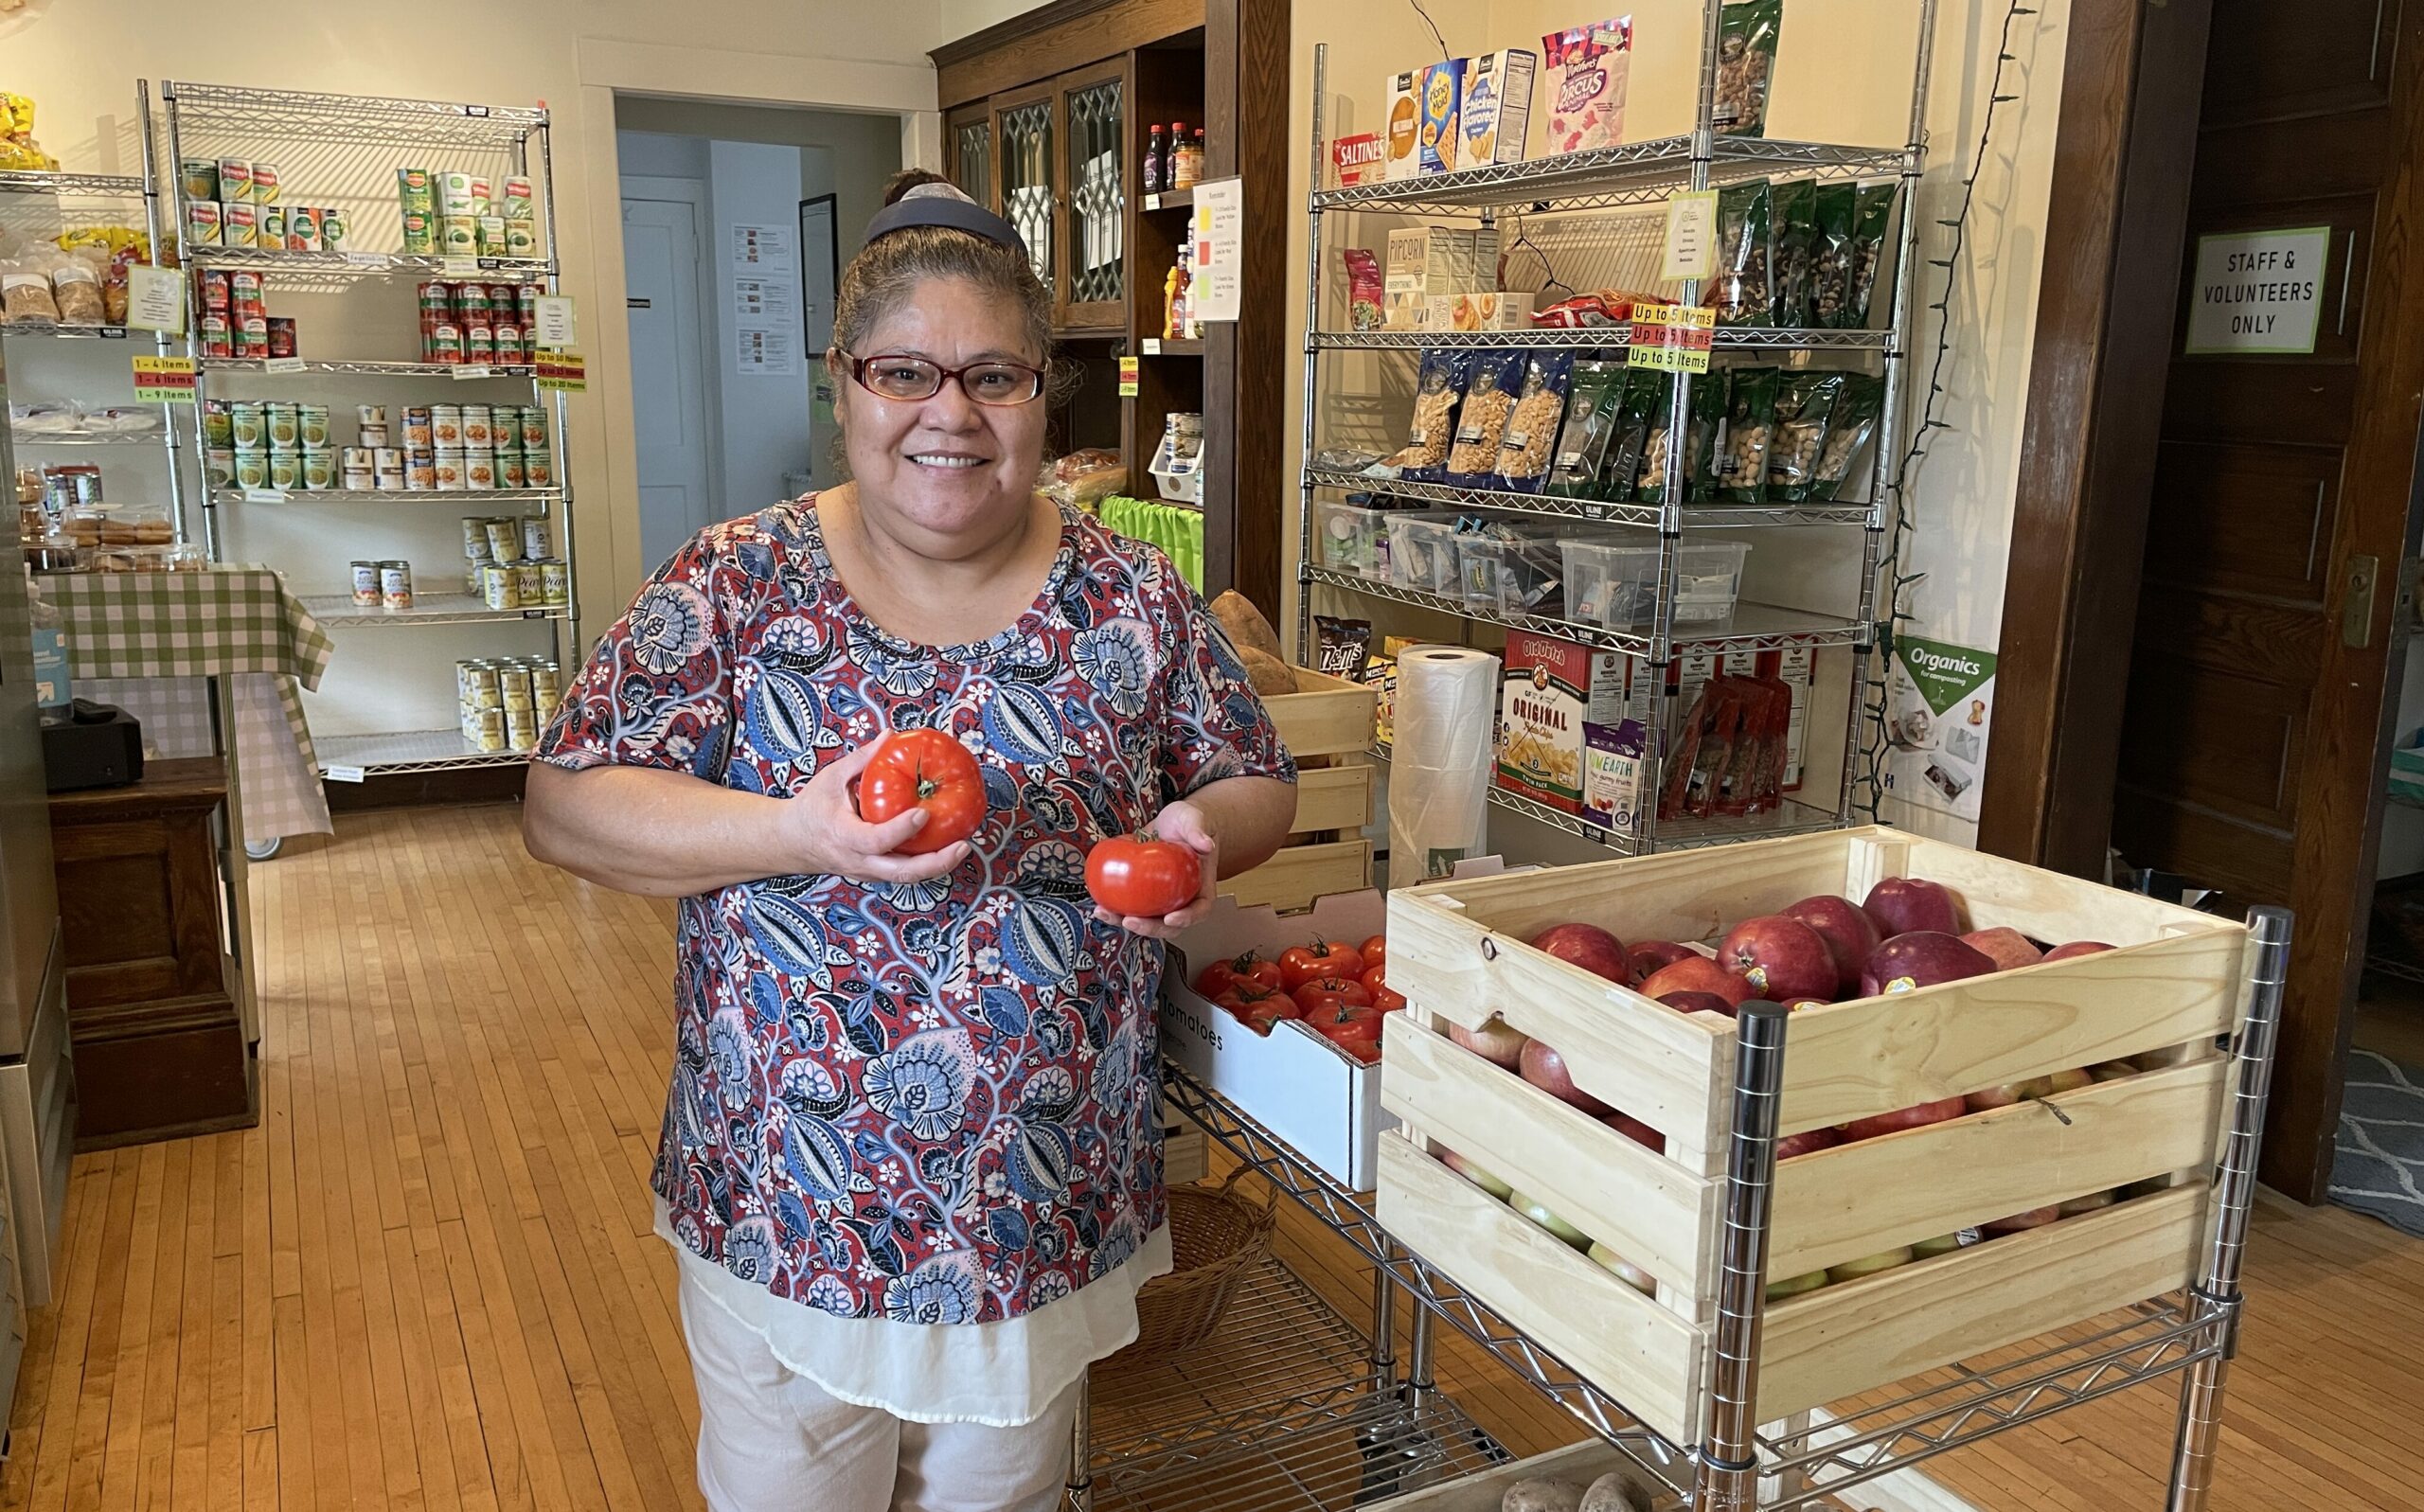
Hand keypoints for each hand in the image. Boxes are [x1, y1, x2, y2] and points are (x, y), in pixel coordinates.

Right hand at [784, 736, 972, 884]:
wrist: (792, 842)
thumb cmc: (811, 808)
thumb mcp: (831, 778)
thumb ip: (862, 759)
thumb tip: (890, 736)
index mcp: (843, 836)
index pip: (876, 840)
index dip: (901, 829)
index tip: (923, 812)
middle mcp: (857, 860)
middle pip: (901, 873)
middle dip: (935, 863)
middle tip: (962, 845)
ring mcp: (867, 872)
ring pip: (906, 879)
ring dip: (937, 866)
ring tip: (963, 847)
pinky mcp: (875, 873)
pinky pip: (904, 874)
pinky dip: (927, 865)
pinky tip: (946, 847)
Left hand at [1094, 799, 1217, 939]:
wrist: (1170, 823)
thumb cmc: (1187, 823)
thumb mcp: (1193, 819)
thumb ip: (1198, 830)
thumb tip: (1206, 845)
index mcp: (1200, 887)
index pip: (1200, 910)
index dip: (1187, 918)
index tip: (1170, 918)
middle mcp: (1182, 898)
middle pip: (1170, 924)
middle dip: (1150, 928)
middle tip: (1130, 920)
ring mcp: (1161, 899)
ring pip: (1147, 920)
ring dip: (1125, 923)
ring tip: (1106, 914)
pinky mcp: (1143, 895)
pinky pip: (1131, 907)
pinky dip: (1115, 910)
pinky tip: (1100, 905)